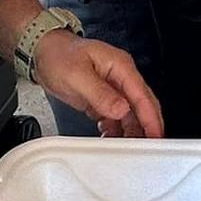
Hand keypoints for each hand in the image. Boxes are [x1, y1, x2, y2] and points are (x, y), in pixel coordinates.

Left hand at [32, 29, 162, 139]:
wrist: (43, 51)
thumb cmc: (60, 55)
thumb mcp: (78, 75)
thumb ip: (100, 94)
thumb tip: (122, 110)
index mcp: (121, 67)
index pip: (141, 95)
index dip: (151, 116)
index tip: (156, 135)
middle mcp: (120, 77)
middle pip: (141, 104)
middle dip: (148, 125)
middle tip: (151, 146)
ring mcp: (111, 88)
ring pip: (128, 113)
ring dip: (130, 130)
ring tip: (129, 148)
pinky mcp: (101, 98)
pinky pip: (113, 116)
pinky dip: (114, 129)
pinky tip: (111, 139)